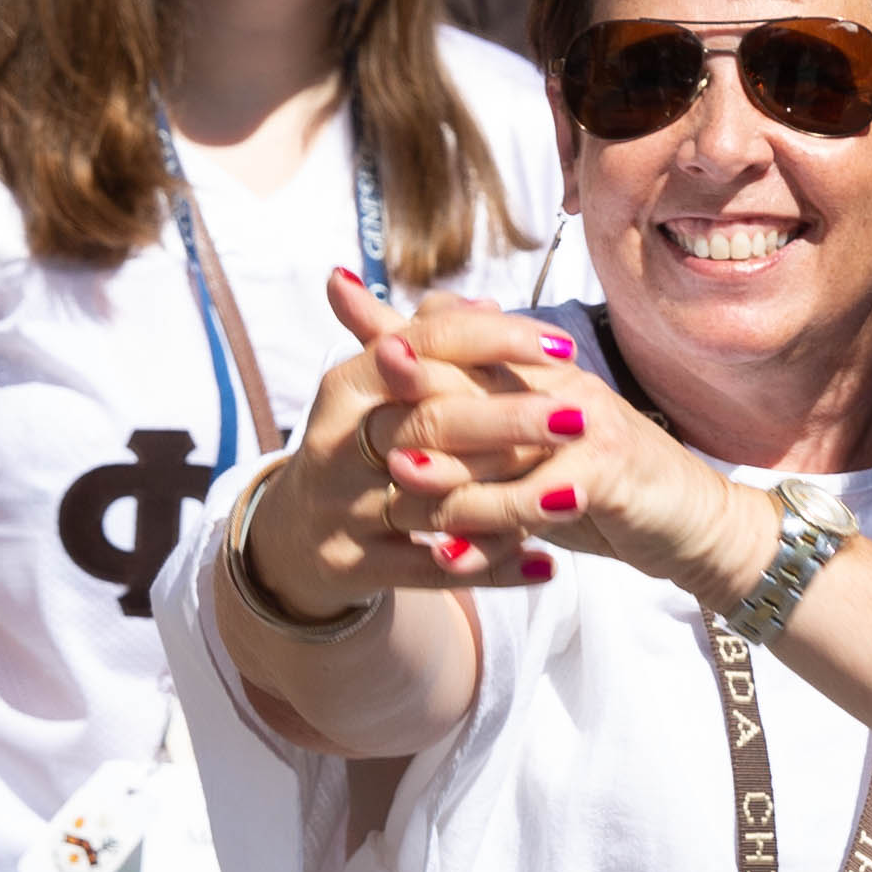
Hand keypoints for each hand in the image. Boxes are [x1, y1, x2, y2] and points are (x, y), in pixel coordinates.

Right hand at [242, 273, 588, 608]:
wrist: (293, 537)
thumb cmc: (355, 445)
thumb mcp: (376, 390)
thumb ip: (429, 344)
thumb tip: (487, 301)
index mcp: (346, 387)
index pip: (425, 346)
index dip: (496, 342)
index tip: (565, 347)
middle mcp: (336, 444)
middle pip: (430, 423)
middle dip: (510, 420)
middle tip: (579, 418)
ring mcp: (341, 509)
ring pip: (434, 504)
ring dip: (509, 503)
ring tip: (575, 496)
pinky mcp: (352, 565)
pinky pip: (430, 571)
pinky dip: (490, 567)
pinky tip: (546, 565)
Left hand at [312, 270, 779, 607]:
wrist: (692, 524)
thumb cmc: (602, 484)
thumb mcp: (532, 447)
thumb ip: (474, 410)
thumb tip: (408, 354)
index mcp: (537, 369)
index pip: (460, 334)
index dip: (399, 318)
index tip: (337, 290)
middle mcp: (558, 385)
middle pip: (471, 380)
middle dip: (412, 387)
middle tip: (356, 410)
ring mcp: (585, 427)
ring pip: (499, 443)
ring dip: (446, 469)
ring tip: (399, 487)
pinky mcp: (608, 476)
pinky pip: (536, 501)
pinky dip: (492, 529)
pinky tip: (452, 558)